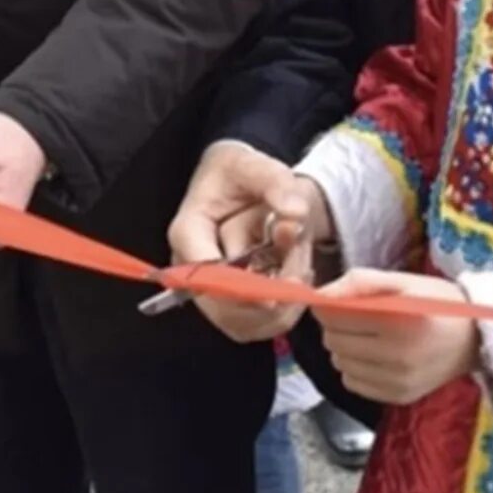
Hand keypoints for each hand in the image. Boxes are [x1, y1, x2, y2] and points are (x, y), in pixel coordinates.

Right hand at [167, 142, 331, 341]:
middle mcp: (192, 267)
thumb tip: (295, 214)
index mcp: (189, 230)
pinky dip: (287, 311)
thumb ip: (277, 184)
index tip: (275, 292)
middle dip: (271, 295)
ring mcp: (210, 291)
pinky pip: (258, 326)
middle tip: (303, 271)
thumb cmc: (242, 175)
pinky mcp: (232, 307)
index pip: (200, 269)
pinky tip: (296, 279)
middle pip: (223, 306)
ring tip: (302, 266)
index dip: (236, 288)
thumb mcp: (258, 167)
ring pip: (245, 323)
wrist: (244, 186)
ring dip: (284, 304)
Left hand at [313, 269, 476, 404]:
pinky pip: (353, 384)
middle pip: (332, 340)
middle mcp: (398, 355)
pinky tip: (376, 357)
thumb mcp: (402, 281)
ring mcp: (399, 380)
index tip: (341, 301)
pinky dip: (356, 369)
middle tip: (359, 317)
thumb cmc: (436, 303)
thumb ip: (358, 282)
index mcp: (398, 319)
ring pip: (339, 363)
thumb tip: (319, 295)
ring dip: (345, 348)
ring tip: (370, 336)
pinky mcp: (399, 397)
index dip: (328, 305)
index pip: (331, 316)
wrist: (475, 338)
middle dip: (336, 326)